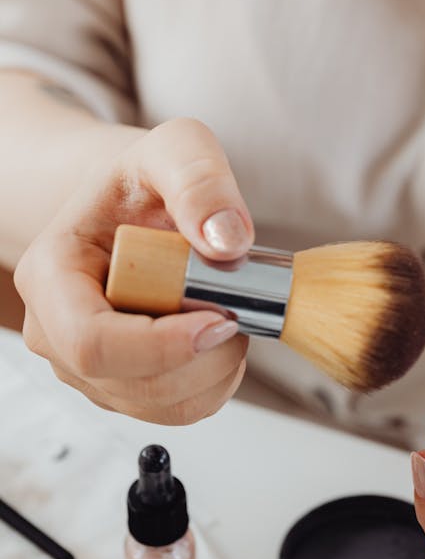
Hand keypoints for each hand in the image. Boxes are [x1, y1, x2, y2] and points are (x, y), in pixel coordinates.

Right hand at [14, 118, 254, 423]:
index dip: (161, 346)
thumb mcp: (175, 149)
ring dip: (216, 369)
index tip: (221, 318)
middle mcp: (57, 331)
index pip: (91, 342)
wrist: (132, 205)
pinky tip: (221, 335)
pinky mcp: (121, 386)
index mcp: (52, 274)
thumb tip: (227, 239)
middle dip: (203, 357)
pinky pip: (177, 409)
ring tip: (228, 311)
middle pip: (130, 383)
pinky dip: (216, 382)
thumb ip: (200, 180)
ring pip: (159, 405)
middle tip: (238, 308)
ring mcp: (86, 367)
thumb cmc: (141, 181)